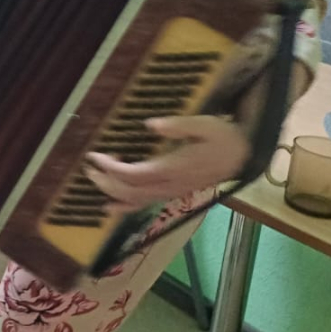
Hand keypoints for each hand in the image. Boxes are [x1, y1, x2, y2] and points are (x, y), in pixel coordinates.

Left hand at [83, 116, 250, 211]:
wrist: (241, 156)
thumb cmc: (221, 137)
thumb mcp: (204, 124)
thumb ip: (177, 126)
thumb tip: (150, 124)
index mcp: (174, 168)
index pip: (134, 175)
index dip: (111, 168)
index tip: (94, 155)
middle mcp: (170, 185)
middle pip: (130, 191)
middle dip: (105, 181)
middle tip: (88, 165)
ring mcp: (171, 192)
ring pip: (136, 201)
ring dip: (111, 192)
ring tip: (93, 179)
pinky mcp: (173, 193)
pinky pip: (145, 204)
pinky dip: (125, 206)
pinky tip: (109, 207)